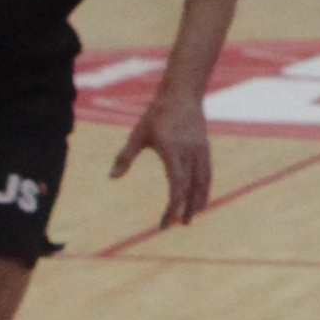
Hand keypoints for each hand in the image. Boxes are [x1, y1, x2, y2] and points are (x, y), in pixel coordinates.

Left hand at [110, 86, 214, 229]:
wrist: (183, 94)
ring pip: (203, 183)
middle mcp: (189, 154)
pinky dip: (204, 189)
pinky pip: (207, 174)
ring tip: (191, 218)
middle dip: (185, 209)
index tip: (167, 221)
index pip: (177, 186)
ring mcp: (200, 152)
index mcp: (172, 152)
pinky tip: (200, 199)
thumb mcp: (138, 134)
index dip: (173, 206)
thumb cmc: (157, 114)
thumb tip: (111, 177)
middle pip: (191, 189)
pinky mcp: (205, 149)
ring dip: (198, 202)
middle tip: (177, 225)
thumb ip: (125, 157)